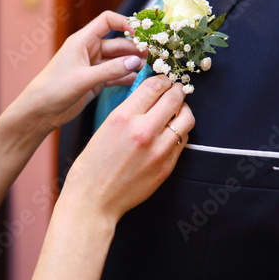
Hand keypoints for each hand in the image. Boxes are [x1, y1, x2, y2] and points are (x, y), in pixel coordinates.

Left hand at [18, 11, 143, 131]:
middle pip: (118, 43)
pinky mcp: (95, 82)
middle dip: (135, 48)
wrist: (40, 111)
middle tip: (154, 56)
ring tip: (151, 68)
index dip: (125, 23)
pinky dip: (126, 77)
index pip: (107, 21)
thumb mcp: (84, 78)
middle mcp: (89, 51)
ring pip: (118, 61)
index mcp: (83, 41)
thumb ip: (111, 70)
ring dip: (133, 63)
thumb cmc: (54, 88)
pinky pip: (115, 76)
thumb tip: (136, 61)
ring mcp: (93, 67)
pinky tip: (138, 80)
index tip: (140, 34)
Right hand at [61, 75, 194, 225]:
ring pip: (186, 118)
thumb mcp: (104, 128)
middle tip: (177, 90)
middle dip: (177, 90)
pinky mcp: (167, 166)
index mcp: (123, 117)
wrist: (94, 200)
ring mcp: (159, 150)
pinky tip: (172, 133)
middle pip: (174, 98)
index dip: (163, 79)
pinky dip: (180, 132)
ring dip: (183, 110)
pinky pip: (183, 140)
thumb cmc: (92, 165)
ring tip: (177, 111)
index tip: (165, 80)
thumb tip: (147, 95)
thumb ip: (128, 110)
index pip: (154, 86)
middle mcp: (143, 130)